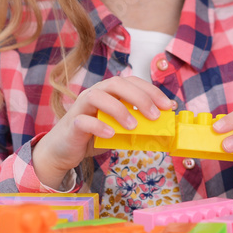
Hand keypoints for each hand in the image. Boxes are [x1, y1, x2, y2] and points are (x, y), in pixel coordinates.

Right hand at [32, 76, 175, 188]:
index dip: (151, 90)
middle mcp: (95, 94)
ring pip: (97, 96)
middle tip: (154, 115)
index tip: (168, 105)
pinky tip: (111, 134)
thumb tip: (162, 126)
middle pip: (116, 83)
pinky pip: (83, 120)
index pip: (132, 82)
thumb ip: (137, 123)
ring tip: (133, 126)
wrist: (64, 150)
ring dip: (118, 109)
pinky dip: (98, 126)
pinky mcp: (72, 124)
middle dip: (139, 97)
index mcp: (109, 92)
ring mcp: (81, 107)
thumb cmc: (94, 135)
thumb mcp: (120, 128)